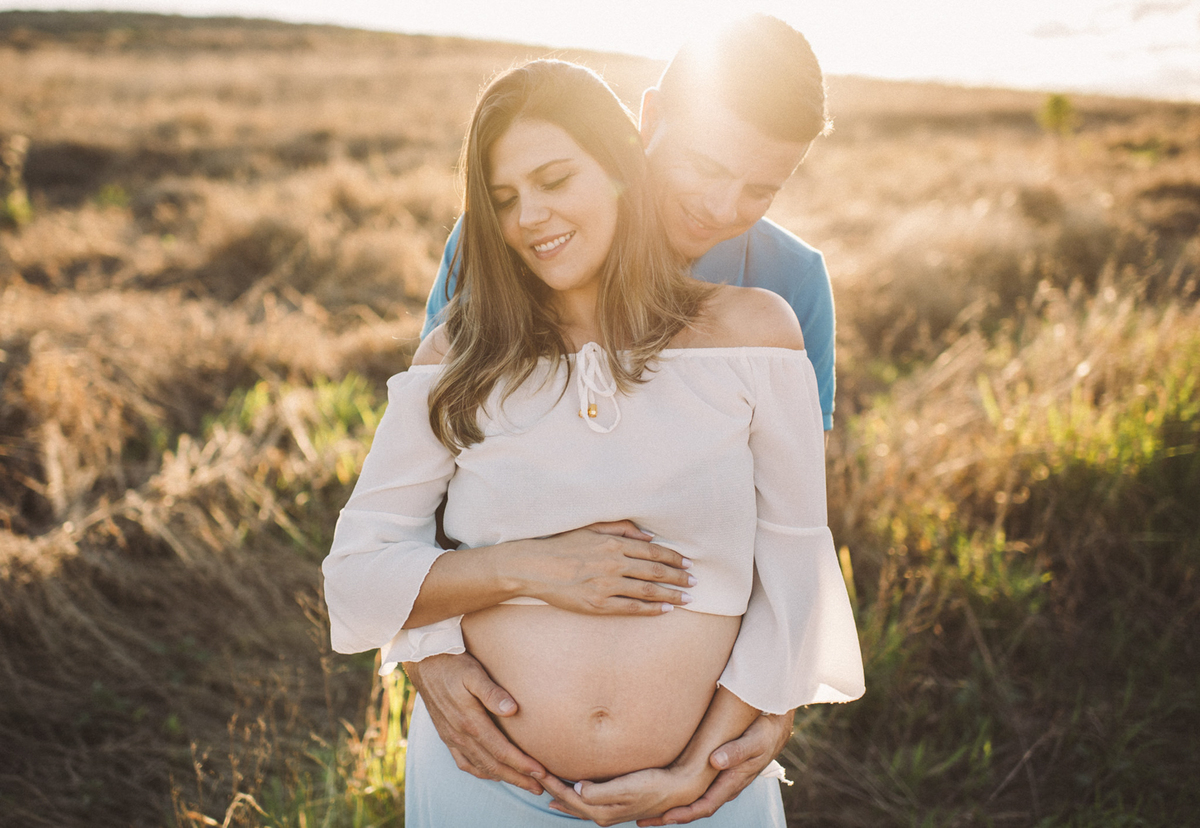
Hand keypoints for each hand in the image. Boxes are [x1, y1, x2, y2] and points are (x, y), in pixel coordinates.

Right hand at [403, 653, 546, 794]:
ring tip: (524, 783)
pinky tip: (492, 773)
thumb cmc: (454, 664)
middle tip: (540, 788)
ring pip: (480, 767)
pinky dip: (481, 772)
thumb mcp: (474, 672)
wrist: (424, 662)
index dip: (522, 765)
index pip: (501, 751)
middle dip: (518, 778)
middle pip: (493, 765)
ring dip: (503, 778)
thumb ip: (492, 692)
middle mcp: (460, 734)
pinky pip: (464, 763)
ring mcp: (452, 737)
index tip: (541, 773)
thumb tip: (513, 710)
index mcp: (469, 722)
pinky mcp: (446, 736)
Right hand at [519, 520, 695, 615]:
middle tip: (694, 582)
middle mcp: (613, 564)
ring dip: (672, 594)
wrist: (533, 566)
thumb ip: (621, 529)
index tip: (687, 563)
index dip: (673, 558)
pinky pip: (631, 608)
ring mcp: (606, 586)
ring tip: (687, 598)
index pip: (652, 551)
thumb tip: (649, 536)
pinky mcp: (597, 605)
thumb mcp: (591, 528)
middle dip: (678, 577)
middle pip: (655, 571)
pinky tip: (666, 609)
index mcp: (613, 544)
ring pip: (648, 591)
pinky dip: (651, 609)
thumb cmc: (561, 545)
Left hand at [542, 765, 707, 826]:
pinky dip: (574, 798)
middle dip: (550, 788)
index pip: (568, 796)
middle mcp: (603, 814)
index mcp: (602, 811)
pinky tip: (574, 793)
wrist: (678, 790)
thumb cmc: (654, 785)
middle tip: (532, 772)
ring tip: (547, 790)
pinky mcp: (617, 804)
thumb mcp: (626, 788)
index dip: (550, 782)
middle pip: (569, 802)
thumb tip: (576, 788)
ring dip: (561, 795)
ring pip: (577, 805)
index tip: (534, 767)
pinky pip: (588, 803)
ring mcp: (610, 811)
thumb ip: (600, 792)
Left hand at [638, 711, 794, 825]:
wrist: (773, 731)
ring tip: (645, 811)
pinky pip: (694, 789)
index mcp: (731, 784)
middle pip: (694, 809)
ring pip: (692, 800)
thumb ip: (736, 751)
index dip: (685, 813)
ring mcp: (719, 782)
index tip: (665, 817)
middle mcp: (723, 788)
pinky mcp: (715, 774)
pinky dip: (677, 794)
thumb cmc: (763, 735)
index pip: (705, 806)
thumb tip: (716, 761)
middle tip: (643, 820)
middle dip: (669, 816)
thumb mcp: (753, 741)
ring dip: (670, 806)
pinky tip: (661, 790)